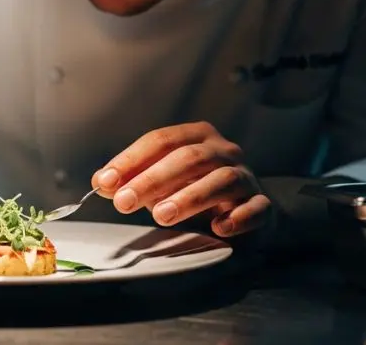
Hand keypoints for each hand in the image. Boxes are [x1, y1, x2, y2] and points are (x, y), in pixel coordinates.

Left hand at [91, 122, 270, 237]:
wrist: (248, 210)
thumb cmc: (198, 191)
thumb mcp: (164, 183)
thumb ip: (135, 180)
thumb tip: (103, 182)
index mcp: (197, 137)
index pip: (161, 140)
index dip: (131, 160)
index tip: (106, 182)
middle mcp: (224, 151)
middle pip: (188, 158)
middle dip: (152, 179)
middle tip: (124, 202)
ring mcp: (246, 176)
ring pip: (221, 180)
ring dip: (189, 197)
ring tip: (161, 215)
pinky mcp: (262, 205)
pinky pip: (255, 208)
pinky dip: (237, 217)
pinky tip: (219, 228)